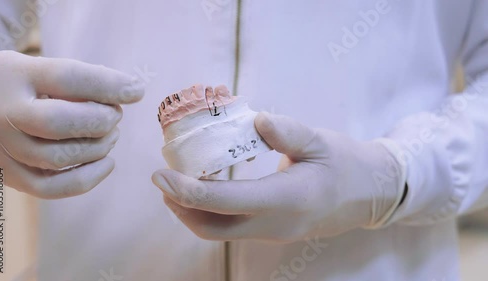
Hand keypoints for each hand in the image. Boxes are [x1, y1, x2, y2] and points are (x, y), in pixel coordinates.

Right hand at [0, 51, 143, 198]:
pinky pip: (49, 188)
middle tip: (115, 115)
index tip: (136, 91)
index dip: (108, 85)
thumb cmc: (12, 84)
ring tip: (111, 135)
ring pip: (59, 158)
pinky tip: (107, 163)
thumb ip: (74, 78)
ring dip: (98, 148)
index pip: (66, 78)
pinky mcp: (6, 174)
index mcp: (14, 75)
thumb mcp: (32, 66)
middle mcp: (4, 112)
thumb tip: (126, 91)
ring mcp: (2, 147)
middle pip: (60, 122)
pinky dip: (86, 180)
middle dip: (101, 120)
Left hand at [152, 112, 405, 241]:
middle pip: (212, 227)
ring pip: (219, 232)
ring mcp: (273, 233)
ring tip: (177, 183)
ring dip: (191, 211)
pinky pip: (231, 228)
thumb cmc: (346, 163)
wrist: (369, 194)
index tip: (161, 174)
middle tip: (162, 178)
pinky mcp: (272, 231)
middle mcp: (276, 224)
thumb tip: (255, 122)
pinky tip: (206, 188)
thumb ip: (287, 132)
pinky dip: (209, 212)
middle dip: (180, 206)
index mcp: (287, 199)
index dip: (188, 189)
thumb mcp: (320, 140)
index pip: (226, 201)